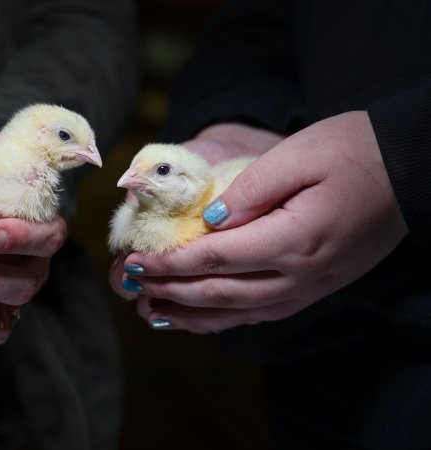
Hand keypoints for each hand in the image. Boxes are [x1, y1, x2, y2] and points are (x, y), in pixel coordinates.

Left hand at [112, 112, 407, 332]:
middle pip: (221, 293)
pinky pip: (262, 313)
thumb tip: (209, 219)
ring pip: (240, 313)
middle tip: (130, 287)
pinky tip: (202, 317)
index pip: (216, 258)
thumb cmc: (354, 151)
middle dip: (171, 291)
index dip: (171, 264)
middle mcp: (301, 275)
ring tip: (152, 312)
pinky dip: (225, 318)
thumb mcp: (298, 155)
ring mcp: (311, 287)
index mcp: (294, 239)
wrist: (411, 168)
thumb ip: (248, 190)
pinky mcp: (316, 286)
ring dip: (192, 315)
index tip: (134, 262)